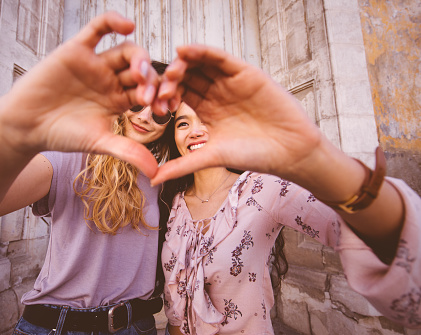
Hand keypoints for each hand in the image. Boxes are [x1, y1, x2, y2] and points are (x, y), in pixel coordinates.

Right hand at [0, 11, 160, 176]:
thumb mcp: (99, 142)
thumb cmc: (62, 134)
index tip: (165, 108)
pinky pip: (98, 28)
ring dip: (138, 57)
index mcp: (120, 99)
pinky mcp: (77, 49)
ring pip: (125, 50)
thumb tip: (155, 174)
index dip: (159, 97)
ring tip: (139, 71)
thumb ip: (128, 152)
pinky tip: (127, 25)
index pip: (148, 92)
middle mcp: (111, 79)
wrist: (26, 125)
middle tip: (148, 95)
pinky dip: (113, 22)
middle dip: (150, 80)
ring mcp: (95, 64)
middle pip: (141, 70)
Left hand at [151, 44, 323, 184]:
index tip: (151, 105)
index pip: (179, 95)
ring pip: (200, 64)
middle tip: (156, 86)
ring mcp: (230, 82)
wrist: (289, 152)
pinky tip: (185, 50)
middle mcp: (216, 93)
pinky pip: (220, 58)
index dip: (163, 97)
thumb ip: (182, 164)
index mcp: (207, 110)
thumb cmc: (253, 155)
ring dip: (182, 64)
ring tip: (170, 70)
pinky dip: (203, 51)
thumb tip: (153, 178)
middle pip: (187, 77)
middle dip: (169, 79)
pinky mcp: (245, 73)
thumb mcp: (211, 157)